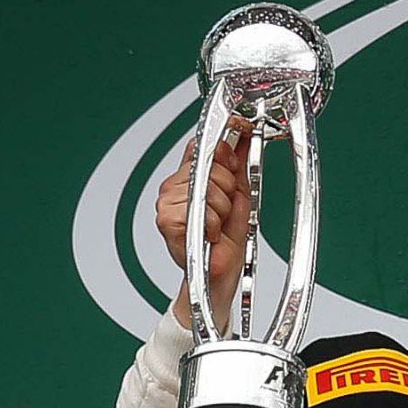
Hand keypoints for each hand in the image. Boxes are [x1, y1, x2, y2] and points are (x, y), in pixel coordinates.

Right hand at [153, 131, 256, 330]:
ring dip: (220, 211)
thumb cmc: (226, 238)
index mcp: (189, 174)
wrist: (221, 272)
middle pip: (209, 166)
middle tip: (225, 211)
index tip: (235, 166)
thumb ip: (236, 162)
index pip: (203, 145)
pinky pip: (200, 211)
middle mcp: (174, 185)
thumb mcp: (238, 192)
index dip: (225, 154)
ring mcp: (167, 202)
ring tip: (217, 224)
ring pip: (206, 189)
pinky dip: (212, 225)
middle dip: (227, 190)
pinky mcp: (166, 220)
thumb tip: (241, 134)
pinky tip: (209, 234)